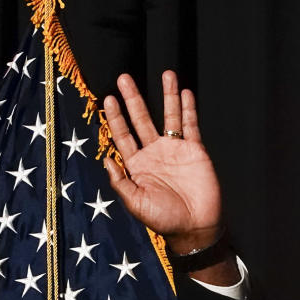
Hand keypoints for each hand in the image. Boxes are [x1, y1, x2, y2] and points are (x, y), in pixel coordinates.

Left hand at [103, 71, 221, 255]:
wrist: (194, 227)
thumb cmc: (162, 219)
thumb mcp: (135, 202)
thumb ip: (120, 182)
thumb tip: (105, 160)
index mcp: (136, 165)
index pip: (122, 135)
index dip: (115, 117)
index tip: (108, 99)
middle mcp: (153, 153)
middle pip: (141, 119)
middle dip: (133, 99)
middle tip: (124, 78)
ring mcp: (174, 150)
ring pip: (169, 116)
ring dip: (166, 95)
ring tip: (165, 73)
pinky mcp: (195, 150)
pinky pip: (190, 125)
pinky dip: (188, 109)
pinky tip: (184, 92)